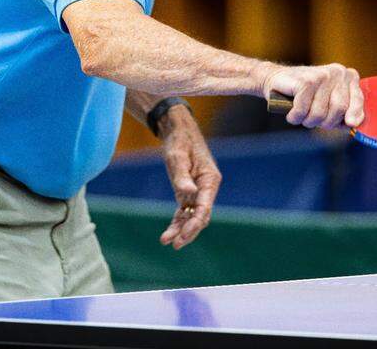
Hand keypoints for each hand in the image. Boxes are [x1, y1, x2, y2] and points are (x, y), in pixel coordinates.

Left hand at [157, 105, 220, 249]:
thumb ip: (182, 177)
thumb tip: (188, 194)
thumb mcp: (177, 157)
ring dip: (181, 229)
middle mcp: (206, 188)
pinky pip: (184, 211)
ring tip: (166, 241)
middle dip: (188, 231)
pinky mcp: (188, 192)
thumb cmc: (179, 142)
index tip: (183, 236)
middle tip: (174, 244)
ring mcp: (198, 191)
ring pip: (192, 216)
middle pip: (200, 216)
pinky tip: (168, 233)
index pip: (204, 207)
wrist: (177, 131)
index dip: (194, 224)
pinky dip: (177, 222)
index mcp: (210, 180)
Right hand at [262, 63, 363, 128]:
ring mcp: (322, 75)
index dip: (354, 114)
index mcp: (348, 77)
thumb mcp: (329, 102)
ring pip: (320, 113)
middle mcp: (337, 72)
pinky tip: (291, 113)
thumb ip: (345, 112)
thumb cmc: (306, 96)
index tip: (350, 124)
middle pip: (339, 109)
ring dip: (307, 121)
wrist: (276, 80)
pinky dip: (295, 116)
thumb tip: (353, 124)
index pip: (358, 100)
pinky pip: (303, 110)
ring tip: (301, 115)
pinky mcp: (306, 81)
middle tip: (313, 120)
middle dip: (325, 122)